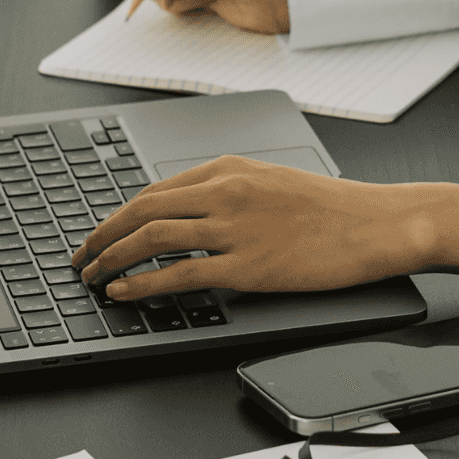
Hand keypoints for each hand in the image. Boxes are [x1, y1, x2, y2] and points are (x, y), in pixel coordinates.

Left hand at [69, 155, 458, 301]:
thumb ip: (228, 192)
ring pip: (152, 237)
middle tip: (80, 257)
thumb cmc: (334, 208)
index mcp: (229, 168)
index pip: (155, 189)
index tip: (99, 234)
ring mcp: (235, 227)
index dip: (117, 215)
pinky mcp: (248, 264)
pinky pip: (180, 271)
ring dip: (112, 258)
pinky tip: (124, 290)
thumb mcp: (273, 183)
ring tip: (92, 276)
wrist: (378, 223)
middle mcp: (226, 191)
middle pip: (141, 209)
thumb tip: (187, 213)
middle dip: (102, 235)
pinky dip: (143, 281)